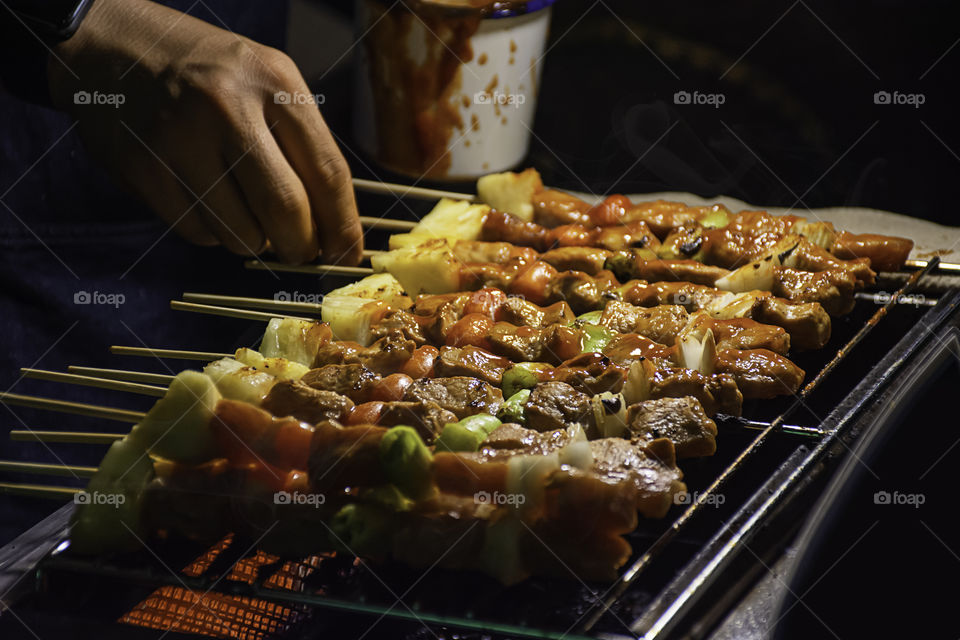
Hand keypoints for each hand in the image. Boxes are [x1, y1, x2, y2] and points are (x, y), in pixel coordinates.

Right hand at [47, 0, 362, 264]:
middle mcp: (227, 107)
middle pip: (286, 210)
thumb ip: (304, 146)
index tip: (347, 254)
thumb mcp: (269, 82)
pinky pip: (197, 232)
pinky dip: (213, 233)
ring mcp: (180, 139)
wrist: (114, 47)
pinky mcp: (143, 169)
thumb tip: (335, 229)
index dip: (342, 226)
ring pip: (241, 232)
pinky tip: (207, 202)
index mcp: (274, 82)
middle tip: (302, 252)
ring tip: (247, 214)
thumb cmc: (212, 75)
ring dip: (254, 242)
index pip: (327, 172)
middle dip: (302, 247)